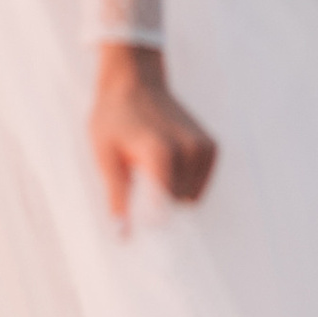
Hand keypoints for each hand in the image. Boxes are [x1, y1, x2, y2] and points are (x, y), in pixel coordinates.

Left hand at [88, 43, 217, 227]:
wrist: (135, 80)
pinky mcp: (211, 147)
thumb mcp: (105, 156)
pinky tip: (168, 161)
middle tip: (138, 173)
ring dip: (171, 190)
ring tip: (152, 164)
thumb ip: (117, 197)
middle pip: (176, 204)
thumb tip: (122, 236)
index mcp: (161, 153)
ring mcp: (204, 147)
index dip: (148, 217)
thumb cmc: (114, 117)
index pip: (164, 209)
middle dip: (157, 199)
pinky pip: (199, 185)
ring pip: (190, 197)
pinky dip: (185, 181)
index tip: (135, 212)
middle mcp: (189, 150)